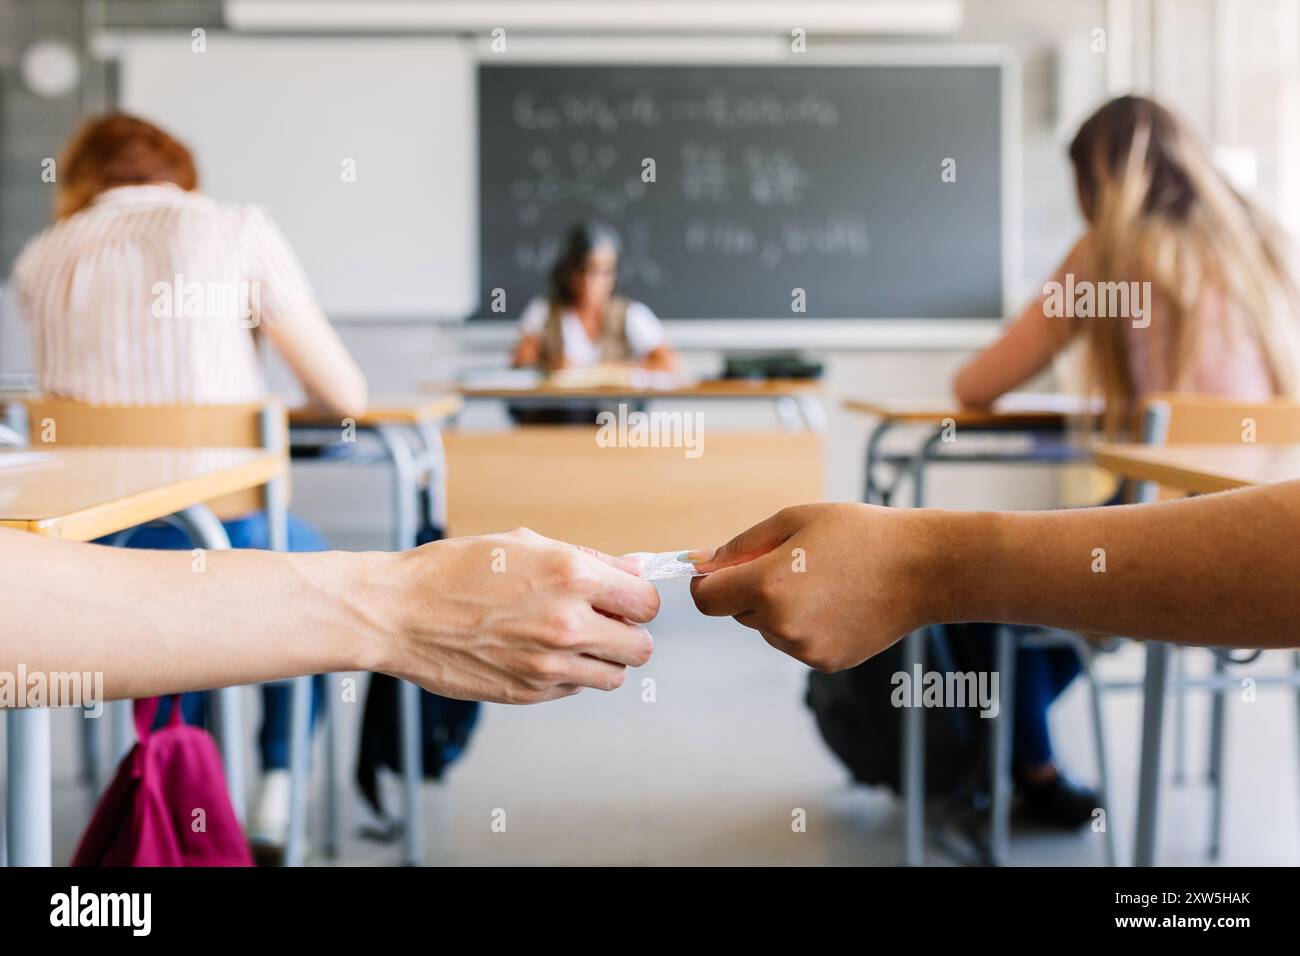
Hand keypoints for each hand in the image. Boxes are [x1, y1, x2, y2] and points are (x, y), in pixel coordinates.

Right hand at [381, 528, 658, 703]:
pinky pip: (575, 689)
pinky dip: (569, 675)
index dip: (637, 600)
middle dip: (628, 634)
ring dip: (603, 660)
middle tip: (605, 623)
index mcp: (572, 576)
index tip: (623, 600)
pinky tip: (538, 652)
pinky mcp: (530, 692)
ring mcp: (549, 664)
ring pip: (614, 676)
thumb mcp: (526, 544)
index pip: (646, 602)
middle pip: (641, 647)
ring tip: (572, 641)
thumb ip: (588, 560)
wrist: (399, 612)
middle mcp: (568, 623)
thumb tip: (633, 571)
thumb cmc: (456, 570)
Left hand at [689, 504, 938, 671]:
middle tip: (792, 563)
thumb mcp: (793, 520)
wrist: (922, 568)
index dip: (708, 583)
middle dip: (748, 590)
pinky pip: (794, 642)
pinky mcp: (825, 662)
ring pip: (766, 628)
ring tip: (823, 581)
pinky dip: (804, 625)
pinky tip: (837, 603)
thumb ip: (740, 546)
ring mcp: (804, 649)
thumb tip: (698, 563)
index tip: (721, 570)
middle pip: (736, 612)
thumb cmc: (858, 533)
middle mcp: (781, 624)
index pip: (706, 599)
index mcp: (767, 585)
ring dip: (777, 608)